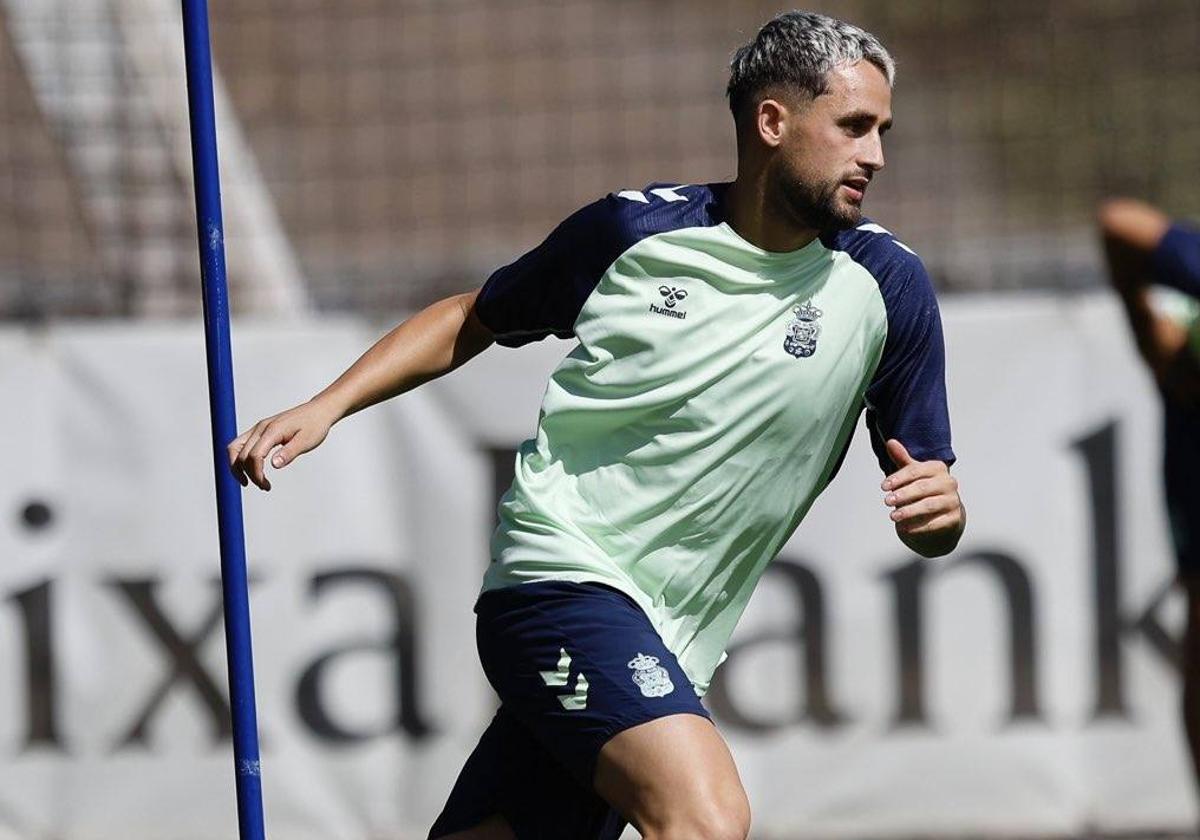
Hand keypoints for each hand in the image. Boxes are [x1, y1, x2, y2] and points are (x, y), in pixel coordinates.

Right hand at [227, 399, 338, 490]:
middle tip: (264, 486)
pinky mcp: (260, 430)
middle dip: (247, 474)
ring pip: (234, 448)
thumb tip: (274, 464)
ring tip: (249, 481)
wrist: (318, 411)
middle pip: (240, 454)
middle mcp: (261, 428)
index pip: (254, 455)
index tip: (266, 486)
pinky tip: (253, 470)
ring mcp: (259, 428)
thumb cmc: (315, 425)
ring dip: (237, 466)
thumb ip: (290, 452)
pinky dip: (241, 459)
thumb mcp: (307, 441)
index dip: (256, 473)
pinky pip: (242, 445)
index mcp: (272, 430)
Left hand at [882, 439, 963, 556]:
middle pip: (922, 488)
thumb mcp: (912, 473)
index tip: (883, 486)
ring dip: (909, 511)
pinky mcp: (954, 518)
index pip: (916, 471)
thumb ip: (902, 459)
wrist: (943, 511)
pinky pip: (935, 523)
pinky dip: (919, 526)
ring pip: (929, 505)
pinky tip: (905, 528)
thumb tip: (890, 442)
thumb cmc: (923, 488)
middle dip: (903, 495)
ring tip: (893, 516)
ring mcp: (953, 501)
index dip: (898, 478)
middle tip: (886, 501)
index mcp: (938, 468)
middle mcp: (949, 483)